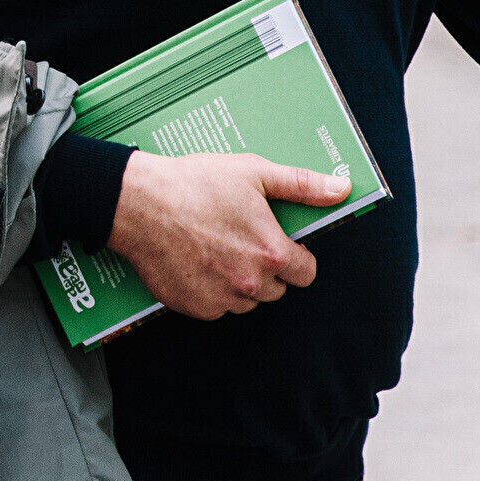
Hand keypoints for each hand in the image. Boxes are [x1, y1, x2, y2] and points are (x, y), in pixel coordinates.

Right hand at [105, 151, 351, 321]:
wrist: (138, 203)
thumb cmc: (194, 184)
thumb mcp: (254, 172)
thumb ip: (302, 185)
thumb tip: (341, 188)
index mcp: (271, 252)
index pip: (306, 273)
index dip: (294, 256)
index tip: (278, 243)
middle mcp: (251, 283)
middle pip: (276, 288)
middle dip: (264, 267)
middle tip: (238, 237)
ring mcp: (222, 299)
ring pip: (246, 299)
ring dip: (238, 281)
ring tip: (215, 247)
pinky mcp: (196, 308)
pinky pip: (217, 306)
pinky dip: (211, 289)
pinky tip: (197, 261)